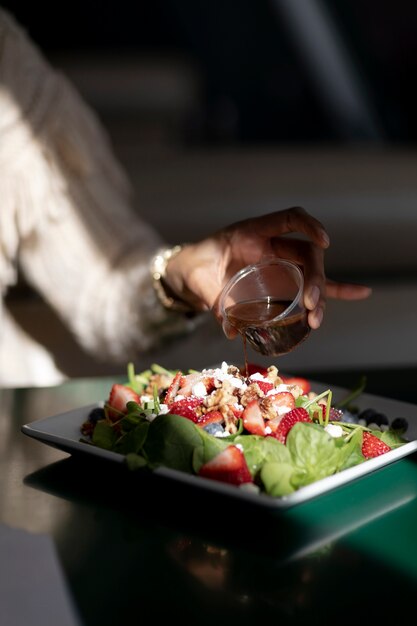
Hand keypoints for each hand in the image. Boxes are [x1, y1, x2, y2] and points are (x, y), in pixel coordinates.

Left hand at [164, 207, 370, 334]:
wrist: (193, 271)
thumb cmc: (198, 268)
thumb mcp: (203, 282)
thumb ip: (216, 304)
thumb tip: (231, 330)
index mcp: (253, 233)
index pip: (289, 219)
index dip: (309, 226)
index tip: (324, 244)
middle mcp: (273, 245)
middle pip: (307, 254)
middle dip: (315, 279)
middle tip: (311, 305)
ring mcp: (281, 262)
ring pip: (311, 273)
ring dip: (321, 295)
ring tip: (317, 319)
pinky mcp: (284, 281)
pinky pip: (313, 285)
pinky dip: (337, 290)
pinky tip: (361, 293)